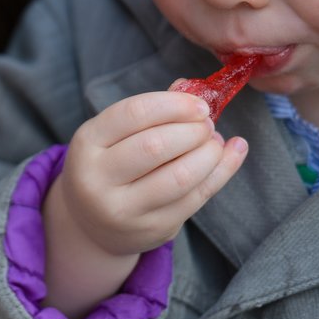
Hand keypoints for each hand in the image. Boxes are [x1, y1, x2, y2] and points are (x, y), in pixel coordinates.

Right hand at [41, 90, 247, 316]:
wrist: (92, 224)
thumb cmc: (109, 166)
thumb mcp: (112, 136)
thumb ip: (148, 113)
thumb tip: (190, 90)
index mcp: (87, 143)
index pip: (133, 113)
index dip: (173, 104)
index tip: (199, 104)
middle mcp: (98, 178)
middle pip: (156, 145)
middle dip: (192, 130)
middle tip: (207, 125)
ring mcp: (124, 209)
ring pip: (180, 176)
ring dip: (210, 153)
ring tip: (215, 142)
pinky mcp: (153, 229)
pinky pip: (196, 199)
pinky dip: (222, 172)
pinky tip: (232, 153)